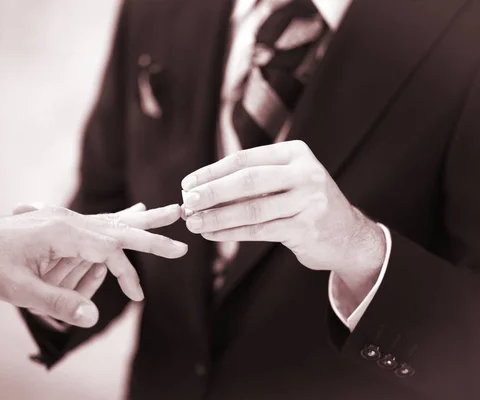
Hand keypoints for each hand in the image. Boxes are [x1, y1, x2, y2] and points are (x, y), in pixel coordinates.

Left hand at [13, 202, 182, 321]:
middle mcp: (69, 220)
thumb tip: (93, 318)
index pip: (110, 249)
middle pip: (119, 224)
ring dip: (141, 219)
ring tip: (169, 211)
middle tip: (183, 219)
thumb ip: (58, 303)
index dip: (127, 273)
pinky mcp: (61, 224)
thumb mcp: (19, 290)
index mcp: (63, 231)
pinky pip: (98, 222)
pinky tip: (134, 211)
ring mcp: (65, 219)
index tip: (138, 296)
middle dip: (151, 229)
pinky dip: (120, 219)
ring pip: (112, 219)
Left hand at [180, 140, 384, 282]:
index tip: (188, 184)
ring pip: (252, 209)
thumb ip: (252, 180)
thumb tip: (199, 190)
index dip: (212, 172)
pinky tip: (212, 234)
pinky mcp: (306, 228)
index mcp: (295, 153)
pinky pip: (259, 231)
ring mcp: (309, 201)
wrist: (348, 235)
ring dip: (217, 217)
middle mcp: (305, 173)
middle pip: (248, 180)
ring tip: (194, 223)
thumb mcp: (286, 180)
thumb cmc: (305, 203)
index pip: (244, 159)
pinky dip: (231, 233)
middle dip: (212, 192)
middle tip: (187, 203)